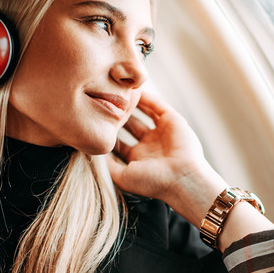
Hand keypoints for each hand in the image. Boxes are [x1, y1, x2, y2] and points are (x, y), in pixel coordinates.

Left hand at [107, 91, 225, 226]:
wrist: (182, 179)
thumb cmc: (153, 182)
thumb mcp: (122, 177)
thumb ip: (107, 164)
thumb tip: (92, 151)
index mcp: (138, 159)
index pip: (119, 143)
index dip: (108, 132)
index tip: (94, 122)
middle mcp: (150, 146)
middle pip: (130, 126)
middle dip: (118, 116)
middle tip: (103, 103)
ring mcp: (162, 133)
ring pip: (144, 113)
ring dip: (132, 104)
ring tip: (118, 92)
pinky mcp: (173, 122)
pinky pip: (157, 106)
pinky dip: (147, 97)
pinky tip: (134, 90)